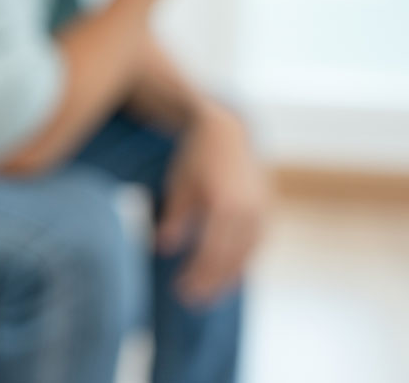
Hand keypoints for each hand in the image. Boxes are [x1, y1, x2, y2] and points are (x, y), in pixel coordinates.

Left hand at [156, 103, 267, 305]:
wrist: (229, 132)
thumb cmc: (196, 158)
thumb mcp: (179, 186)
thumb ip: (174, 218)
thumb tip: (164, 249)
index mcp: (226, 205)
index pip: (212, 253)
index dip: (198, 275)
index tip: (181, 291)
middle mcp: (250, 211)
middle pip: (231, 259)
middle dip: (211, 283)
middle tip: (191, 301)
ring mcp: (263, 211)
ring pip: (247, 255)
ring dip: (228, 278)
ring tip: (208, 295)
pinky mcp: (267, 211)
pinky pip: (256, 245)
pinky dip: (242, 262)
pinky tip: (228, 276)